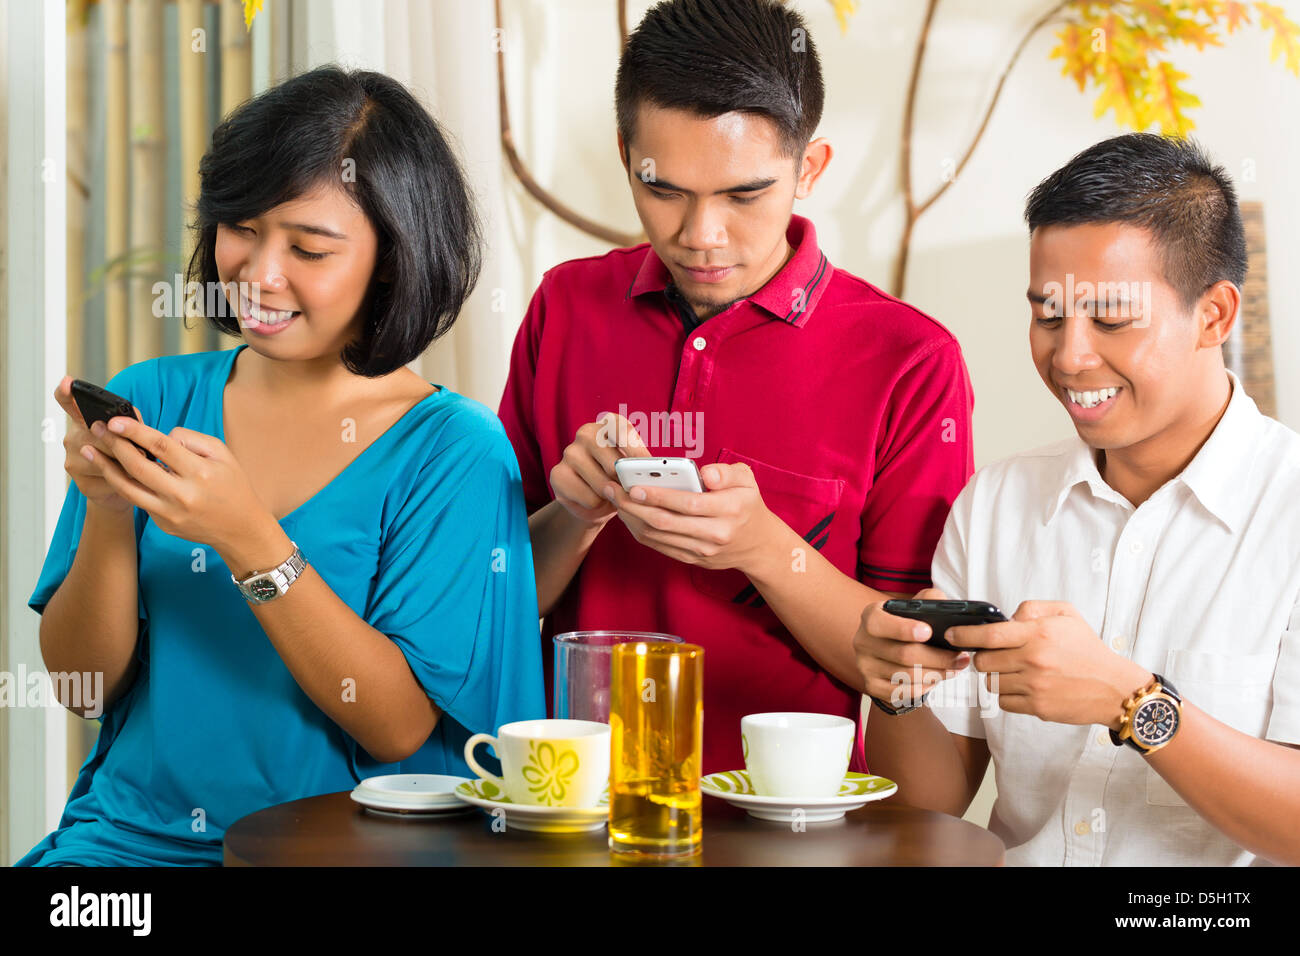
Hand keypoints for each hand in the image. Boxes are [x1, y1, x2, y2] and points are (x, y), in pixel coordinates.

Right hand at [54, 376, 132, 513]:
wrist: (125, 488)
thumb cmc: (128, 455)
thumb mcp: (132, 434)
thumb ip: (132, 422)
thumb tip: (132, 423)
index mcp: (84, 421)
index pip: (70, 403)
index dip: (67, 393)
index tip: (67, 383)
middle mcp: (73, 437)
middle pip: (97, 433)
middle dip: (121, 442)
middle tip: (138, 450)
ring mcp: (73, 460)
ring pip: (103, 456)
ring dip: (125, 462)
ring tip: (132, 466)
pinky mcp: (80, 481)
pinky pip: (107, 477)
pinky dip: (122, 479)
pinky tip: (124, 479)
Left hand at [88, 415, 281, 562]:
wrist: (241, 529)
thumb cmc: (233, 486)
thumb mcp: (223, 455)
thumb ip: (192, 440)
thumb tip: (162, 436)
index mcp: (200, 473)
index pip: (161, 446)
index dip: (135, 431)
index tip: (115, 420)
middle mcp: (183, 494)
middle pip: (138, 466)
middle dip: (114, 444)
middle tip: (97, 429)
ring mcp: (170, 512)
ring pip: (128, 487)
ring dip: (106, 467)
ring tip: (91, 451)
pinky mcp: (163, 524)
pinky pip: (139, 500)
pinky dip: (124, 483)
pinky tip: (113, 470)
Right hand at [550, 413, 649, 525]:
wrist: (592, 500)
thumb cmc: (618, 479)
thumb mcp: (632, 467)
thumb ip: (639, 465)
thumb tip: (649, 472)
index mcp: (608, 424)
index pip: (622, 430)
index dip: (636, 450)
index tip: (648, 467)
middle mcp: (587, 433)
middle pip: (614, 463)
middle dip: (626, 483)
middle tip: (631, 491)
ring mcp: (570, 452)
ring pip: (602, 485)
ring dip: (612, 497)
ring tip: (611, 494)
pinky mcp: (558, 474)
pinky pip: (589, 498)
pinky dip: (596, 505)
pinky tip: (593, 498)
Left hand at [601, 461, 777, 572]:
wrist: (758, 545)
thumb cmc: (747, 504)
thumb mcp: (747, 480)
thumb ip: (726, 472)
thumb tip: (705, 473)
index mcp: (729, 510)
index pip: (687, 503)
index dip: (658, 496)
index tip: (634, 485)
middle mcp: (714, 534)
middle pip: (665, 521)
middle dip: (634, 506)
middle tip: (613, 490)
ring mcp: (701, 551)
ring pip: (657, 536)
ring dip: (631, 519)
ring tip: (615, 500)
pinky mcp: (691, 559)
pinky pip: (659, 546)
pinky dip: (639, 531)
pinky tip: (628, 515)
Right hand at [853, 587, 970, 707]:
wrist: (890, 646)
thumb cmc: (908, 624)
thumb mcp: (916, 606)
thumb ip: (930, 599)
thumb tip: (943, 606)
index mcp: (871, 616)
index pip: (880, 623)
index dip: (903, 629)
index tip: (928, 632)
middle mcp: (863, 641)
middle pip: (903, 654)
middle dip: (937, 658)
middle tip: (961, 658)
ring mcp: (865, 666)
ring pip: (906, 675)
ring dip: (937, 674)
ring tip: (955, 668)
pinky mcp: (871, 685)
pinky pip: (902, 692)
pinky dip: (924, 687)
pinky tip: (936, 678)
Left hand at [946, 601, 1152, 727]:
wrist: (1113, 688)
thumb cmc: (1087, 649)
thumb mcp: (1066, 615)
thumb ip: (1032, 609)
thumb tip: (1006, 617)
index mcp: (1037, 634)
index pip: (988, 634)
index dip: (963, 635)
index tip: (951, 634)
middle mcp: (1033, 660)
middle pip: (983, 662)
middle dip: (983, 658)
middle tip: (994, 656)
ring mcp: (1034, 686)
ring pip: (990, 683)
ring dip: (996, 677)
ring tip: (1013, 672)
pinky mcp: (1037, 707)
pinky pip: (1003, 702)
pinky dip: (1007, 696)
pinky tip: (1022, 688)